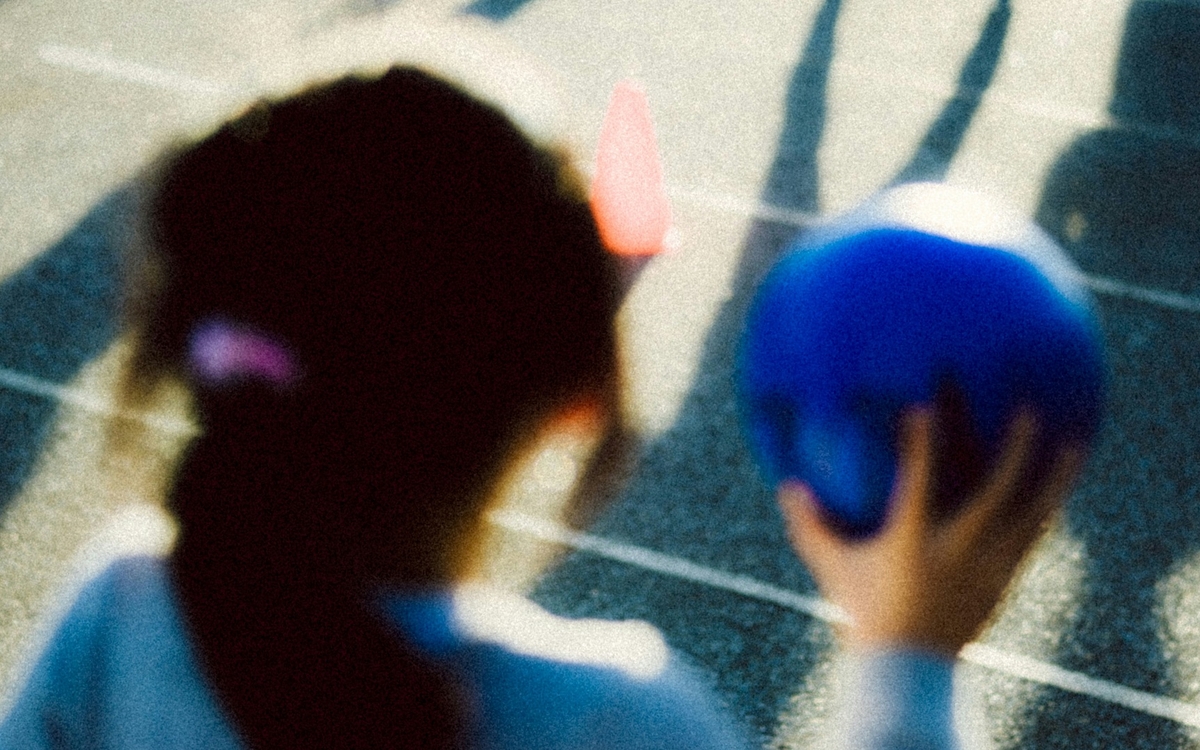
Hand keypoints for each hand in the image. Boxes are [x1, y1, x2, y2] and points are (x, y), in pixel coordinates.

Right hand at [777, 408, 1083, 655]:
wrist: (908, 668)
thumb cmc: (865, 613)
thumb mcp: (833, 567)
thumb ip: (811, 526)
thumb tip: (787, 486)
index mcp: (912, 541)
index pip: (917, 484)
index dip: (920, 444)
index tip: (923, 405)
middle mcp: (957, 549)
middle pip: (994, 492)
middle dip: (1011, 449)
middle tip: (1027, 408)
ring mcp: (986, 566)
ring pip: (1028, 515)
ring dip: (1051, 477)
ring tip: (1072, 442)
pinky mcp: (1003, 580)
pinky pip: (1033, 538)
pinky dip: (1048, 508)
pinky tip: (1060, 488)